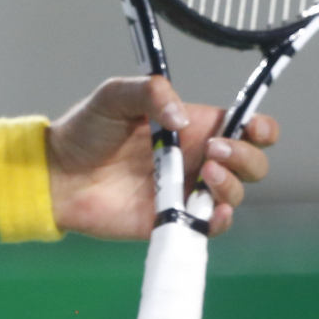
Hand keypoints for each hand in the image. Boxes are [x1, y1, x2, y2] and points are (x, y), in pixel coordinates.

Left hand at [47, 76, 277, 239]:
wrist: (58, 175)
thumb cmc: (86, 131)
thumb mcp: (115, 96)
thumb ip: (150, 92)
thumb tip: (182, 117)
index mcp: (191, 126)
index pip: (243, 127)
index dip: (260, 128)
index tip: (253, 127)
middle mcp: (196, 159)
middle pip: (251, 163)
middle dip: (246, 157)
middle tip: (212, 151)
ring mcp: (186, 191)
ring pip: (235, 194)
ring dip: (231, 184)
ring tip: (203, 171)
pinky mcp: (173, 220)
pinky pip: (210, 226)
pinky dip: (220, 220)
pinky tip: (211, 210)